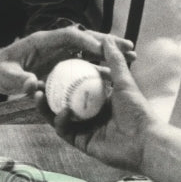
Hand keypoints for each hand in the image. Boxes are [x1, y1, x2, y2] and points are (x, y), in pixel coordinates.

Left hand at [0, 26, 134, 96]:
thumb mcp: (5, 76)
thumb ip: (19, 80)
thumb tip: (34, 85)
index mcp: (43, 40)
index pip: (70, 35)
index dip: (88, 40)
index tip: (106, 50)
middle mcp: (55, 43)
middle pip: (86, 37)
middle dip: (108, 42)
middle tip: (130, 48)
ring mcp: (60, 52)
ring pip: (89, 48)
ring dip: (109, 53)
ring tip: (132, 58)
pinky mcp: (61, 62)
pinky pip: (84, 62)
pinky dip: (100, 65)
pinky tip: (115, 74)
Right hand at [36, 40, 152, 172]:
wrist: (144, 141)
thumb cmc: (137, 111)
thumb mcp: (124, 82)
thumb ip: (114, 61)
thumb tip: (107, 40)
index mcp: (97, 99)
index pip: (74, 87)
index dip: (61, 78)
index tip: (50, 66)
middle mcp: (88, 114)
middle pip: (61, 101)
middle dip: (47, 93)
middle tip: (36, 82)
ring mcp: (83, 128)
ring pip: (58, 116)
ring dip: (47, 106)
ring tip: (38, 95)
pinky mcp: (81, 141)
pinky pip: (65, 130)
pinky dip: (62, 120)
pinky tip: (63, 111)